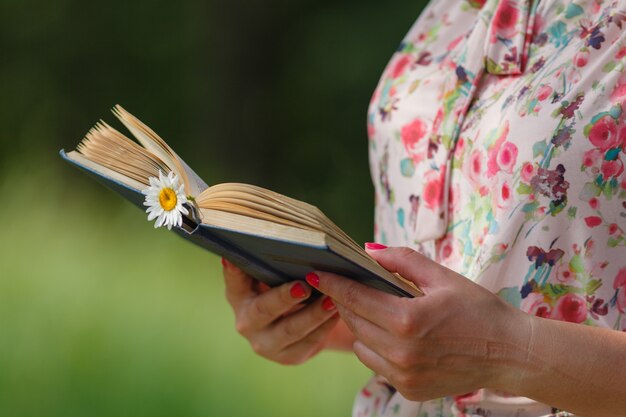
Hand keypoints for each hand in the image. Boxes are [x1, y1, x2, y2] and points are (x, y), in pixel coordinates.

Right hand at [222, 258, 343, 364]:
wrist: (299, 322)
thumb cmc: (285, 286)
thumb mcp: (273, 276)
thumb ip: (272, 263)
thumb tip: (286, 241)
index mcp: (239, 297)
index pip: (234, 282)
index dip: (233, 271)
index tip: (233, 257)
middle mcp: (246, 322)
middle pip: (263, 310)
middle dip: (284, 298)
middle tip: (304, 286)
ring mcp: (265, 343)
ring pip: (291, 330)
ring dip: (314, 314)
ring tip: (332, 299)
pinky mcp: (288, 357)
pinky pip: (308, 344)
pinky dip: (324, 328)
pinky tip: (338, 313)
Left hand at [307, 245, 530, 400]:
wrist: (510, 353)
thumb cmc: (478, 310)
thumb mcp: (442, 277)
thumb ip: (403, 261)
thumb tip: (368, 251)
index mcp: (407, 321)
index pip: (355, 297)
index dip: (332, 283)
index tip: (315, 271)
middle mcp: (401, 353)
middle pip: (353, 321)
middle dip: (345, 301)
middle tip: (343, 284)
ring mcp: (404, 376)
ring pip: (361, 345)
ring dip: (360, 325)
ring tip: (374, 309)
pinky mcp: (409, 391)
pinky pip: (376, 364)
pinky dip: (376, 347)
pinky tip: (392, 335)